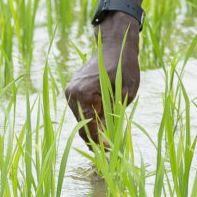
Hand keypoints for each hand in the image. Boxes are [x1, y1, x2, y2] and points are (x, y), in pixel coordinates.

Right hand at [64, 14, 140, 146]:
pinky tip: (106, 118)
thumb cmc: (124, 67)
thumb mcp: (126, 94)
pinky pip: (82, 110)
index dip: (100, 143)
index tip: (112, 152)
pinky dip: (93, 116)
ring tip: (113, 131)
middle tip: (114, 147)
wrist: (114, 44)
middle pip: (83, 127)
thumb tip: (109, 141)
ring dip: (96, 127)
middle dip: (98, 138)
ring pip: (82, 120)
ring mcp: (70, 92)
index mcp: (83, 94)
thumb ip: (115, 116)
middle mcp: (71, 94)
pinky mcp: (73, 91)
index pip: (89, 129)